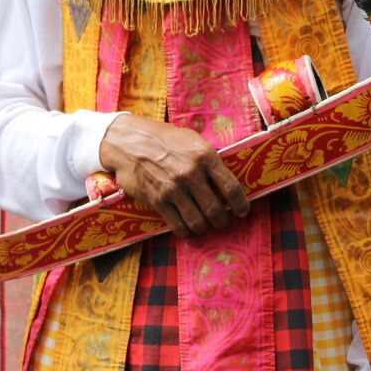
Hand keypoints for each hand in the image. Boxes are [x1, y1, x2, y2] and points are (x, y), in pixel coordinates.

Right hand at [98, 114, 248, 236]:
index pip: (231, 188)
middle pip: (216, 210)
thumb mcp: (191, 140)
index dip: (240, 204)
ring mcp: (174, 188)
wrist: (128, 141)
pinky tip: (186, 227)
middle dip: (221, 220)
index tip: (242, 211)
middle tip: (220, 220)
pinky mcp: (158, 200)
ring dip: (203, 227)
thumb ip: (208, 159)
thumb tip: (224, 180)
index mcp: (205, 156)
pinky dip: (185, 231)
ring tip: (203, 224)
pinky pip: (178, 225)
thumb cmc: (163, 139)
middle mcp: (191, 173)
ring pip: (198, 222)